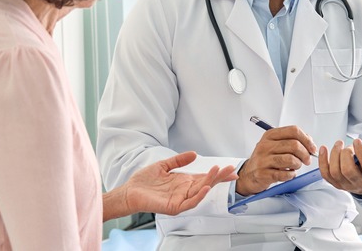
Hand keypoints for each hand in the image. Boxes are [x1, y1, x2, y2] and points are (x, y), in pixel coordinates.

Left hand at [122, 151, 237, 215]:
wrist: (129, 191)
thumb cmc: (144, 181)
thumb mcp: (164, 165)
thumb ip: (179, 160)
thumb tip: (194, 154)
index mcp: (184, 182)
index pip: (205, 177)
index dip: (217, 174)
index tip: (231, 169)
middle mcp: (185, 191)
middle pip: (206, 183)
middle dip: (219, 177)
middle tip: (231, 169)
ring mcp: (181, 200)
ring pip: (200, 192)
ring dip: (210, 182)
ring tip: (218, 172)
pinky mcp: (174, 207)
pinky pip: (190, 203)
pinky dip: (199, 195)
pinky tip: (205, 187)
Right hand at [236, 125, 317, 195]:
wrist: (249, 174)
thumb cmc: (265, 159)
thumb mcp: (275, 144)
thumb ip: (292, 140)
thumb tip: (309, 140)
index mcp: (270, 135)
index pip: (293, 131)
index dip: (307, 140)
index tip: (312, 148)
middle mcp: (265, 145)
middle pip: (294, 145)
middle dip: (305, 154)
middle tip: (306, 160)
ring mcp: (263, 159)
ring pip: (290, 159)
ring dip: (298, 164)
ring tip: (295, 166)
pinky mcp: (263, 173)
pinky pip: (284, 174)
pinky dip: (291, 175)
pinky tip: (289, 173)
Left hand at [317, 135, 361, 196]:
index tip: (357, 141)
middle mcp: (360, 182)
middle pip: (348, 171)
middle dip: (345, 154)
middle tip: (347, 145)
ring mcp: (346, 184)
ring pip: (336, 172)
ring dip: (334, 155)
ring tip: (339, 144)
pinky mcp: (336, 183)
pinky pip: (326, 174)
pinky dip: (322, 161)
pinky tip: (324, 149)